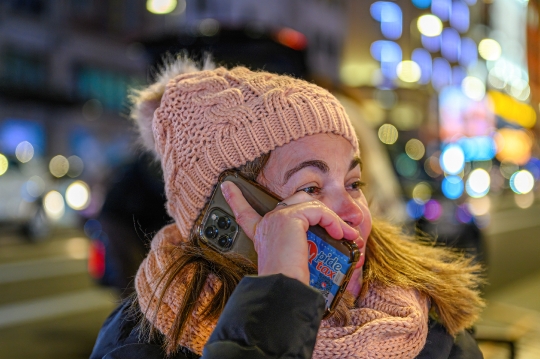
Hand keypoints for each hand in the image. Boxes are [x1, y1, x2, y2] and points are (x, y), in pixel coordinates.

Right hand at [221, 181, 360, 284]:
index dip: (236, 200)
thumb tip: (332, 246)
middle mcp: (266, 223)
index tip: (228, 186)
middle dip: (323, 213)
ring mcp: (276, 218)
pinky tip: (342, 235)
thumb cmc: (290, 282)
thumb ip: (304, 249)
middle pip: (296, 202)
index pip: (245, 213)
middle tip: (343, 231)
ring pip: (311, 204)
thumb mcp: (294, 262)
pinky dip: (334, 222)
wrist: (284, 289)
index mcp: (262, 234)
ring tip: (350, 236)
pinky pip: (318, 211)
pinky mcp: (290, 218)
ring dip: (334, 219)